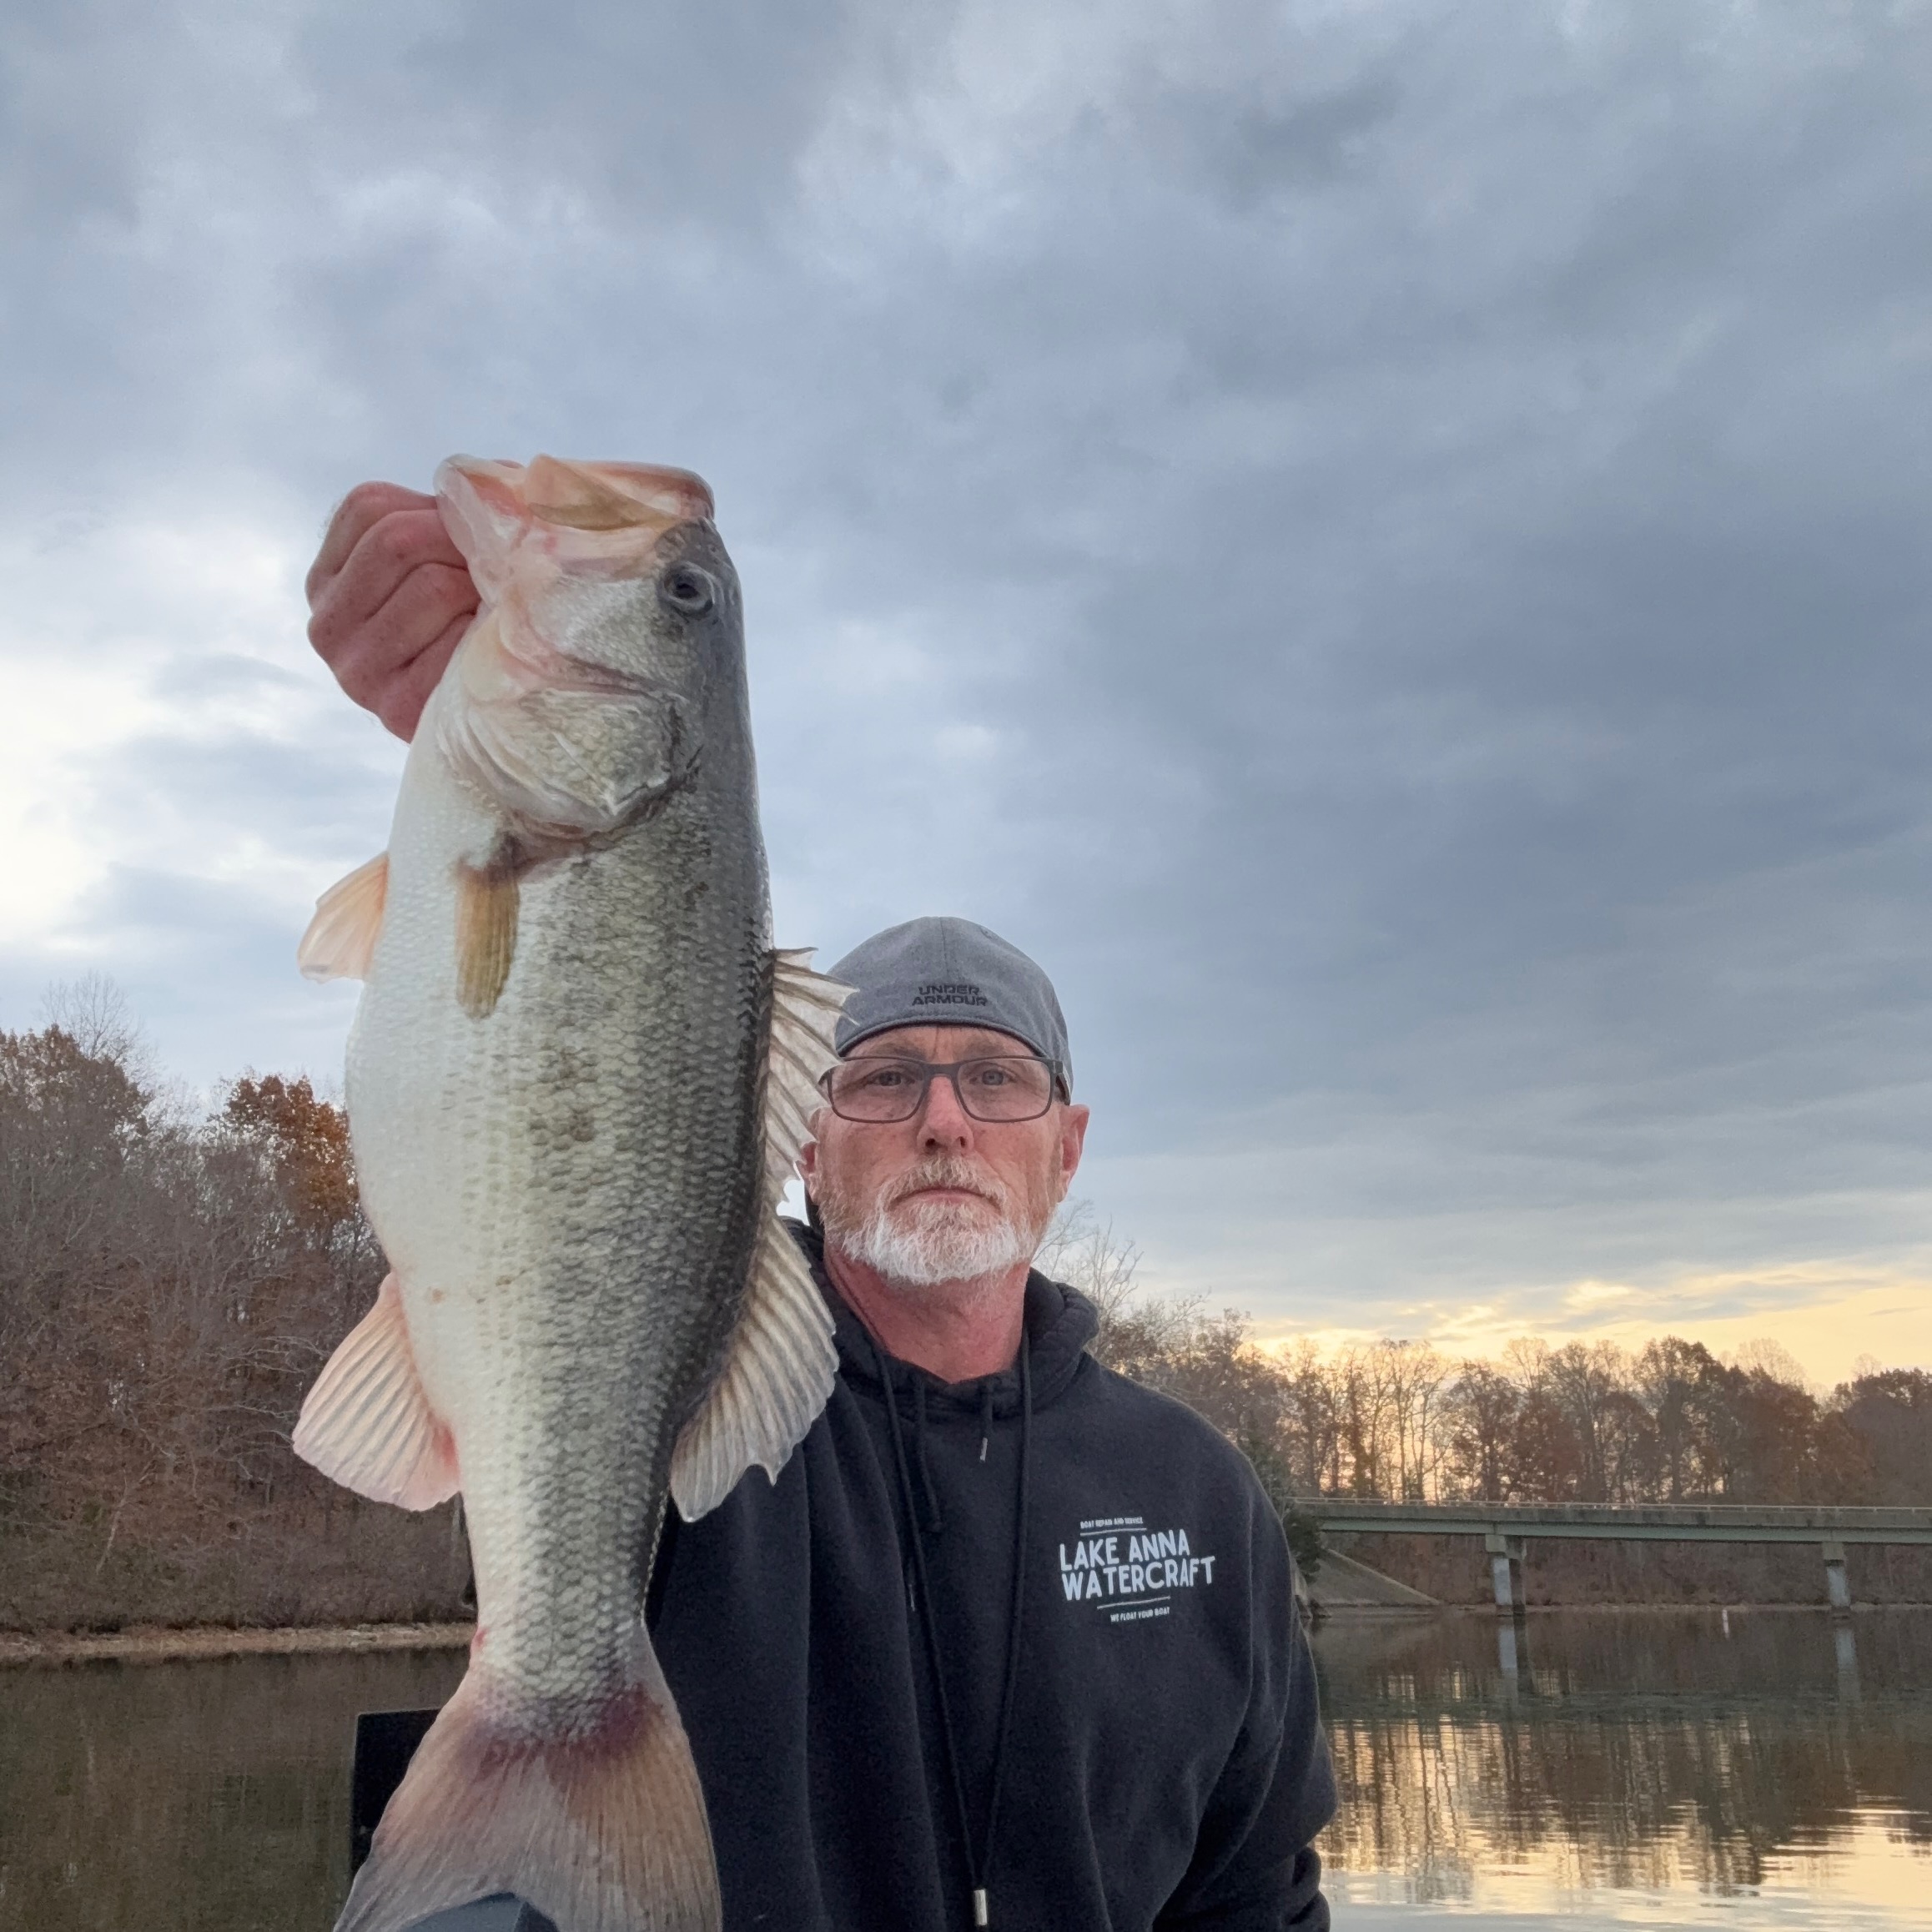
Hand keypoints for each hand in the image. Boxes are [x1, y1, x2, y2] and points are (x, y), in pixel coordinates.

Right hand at [306, 483, 480, 740]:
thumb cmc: (471, 623)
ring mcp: (355, 671)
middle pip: (399, 540)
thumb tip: (498, 479)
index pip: (370, 506)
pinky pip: (457, 640)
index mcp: (326, 578)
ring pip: (433, 584)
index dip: (436, 511)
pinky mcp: (396, 708)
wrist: (489, 718)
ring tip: (495, 615)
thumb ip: (455, 512)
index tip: (469, 543)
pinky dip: (490, 637)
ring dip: (484, 592)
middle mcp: (325, 625)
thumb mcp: (445, 557)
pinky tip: (493, 652)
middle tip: (497, 577)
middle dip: (463, 548)